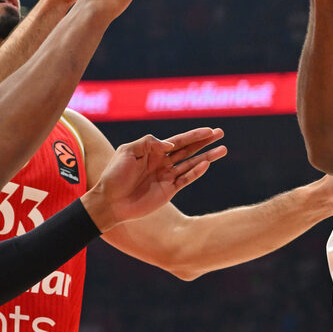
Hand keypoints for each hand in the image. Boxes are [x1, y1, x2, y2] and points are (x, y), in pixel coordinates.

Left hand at [81, 127, 226, 230]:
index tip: (209, 130)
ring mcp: (167, 176)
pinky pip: (186, 179)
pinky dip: (196, 172)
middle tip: (220, 133)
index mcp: (152, 151)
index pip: (178, 140)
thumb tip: (171, 145)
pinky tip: (206, 164)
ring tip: (223, 149)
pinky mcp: (168, 191)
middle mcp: (162, 162)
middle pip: (189, 149)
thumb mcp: (127, 151)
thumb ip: (149, 143)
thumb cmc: (114, 175)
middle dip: (205, 141)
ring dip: (207, 156)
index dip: (194, 135)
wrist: (109, 202)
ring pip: (192, 163)